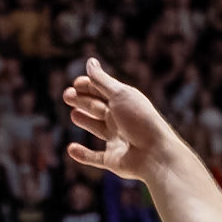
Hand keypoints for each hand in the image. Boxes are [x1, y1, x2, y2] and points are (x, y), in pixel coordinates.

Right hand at [63, 59, 177, 182]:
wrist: (155, 153)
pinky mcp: (113, 160)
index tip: (75, 83)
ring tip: (73, 114)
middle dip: (83, 101)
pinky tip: (70, 149)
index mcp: (125, 102)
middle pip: (99, 108)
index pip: (104, 91)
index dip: (90, 86)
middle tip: (66, 95)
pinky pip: (95, 157)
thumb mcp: (119, 95)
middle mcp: (121, 120)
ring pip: (98, 128)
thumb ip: (102, 81)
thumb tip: (90, 62)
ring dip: (85, 121)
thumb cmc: (139, 120)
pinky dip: (83, 154)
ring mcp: (118, 140)